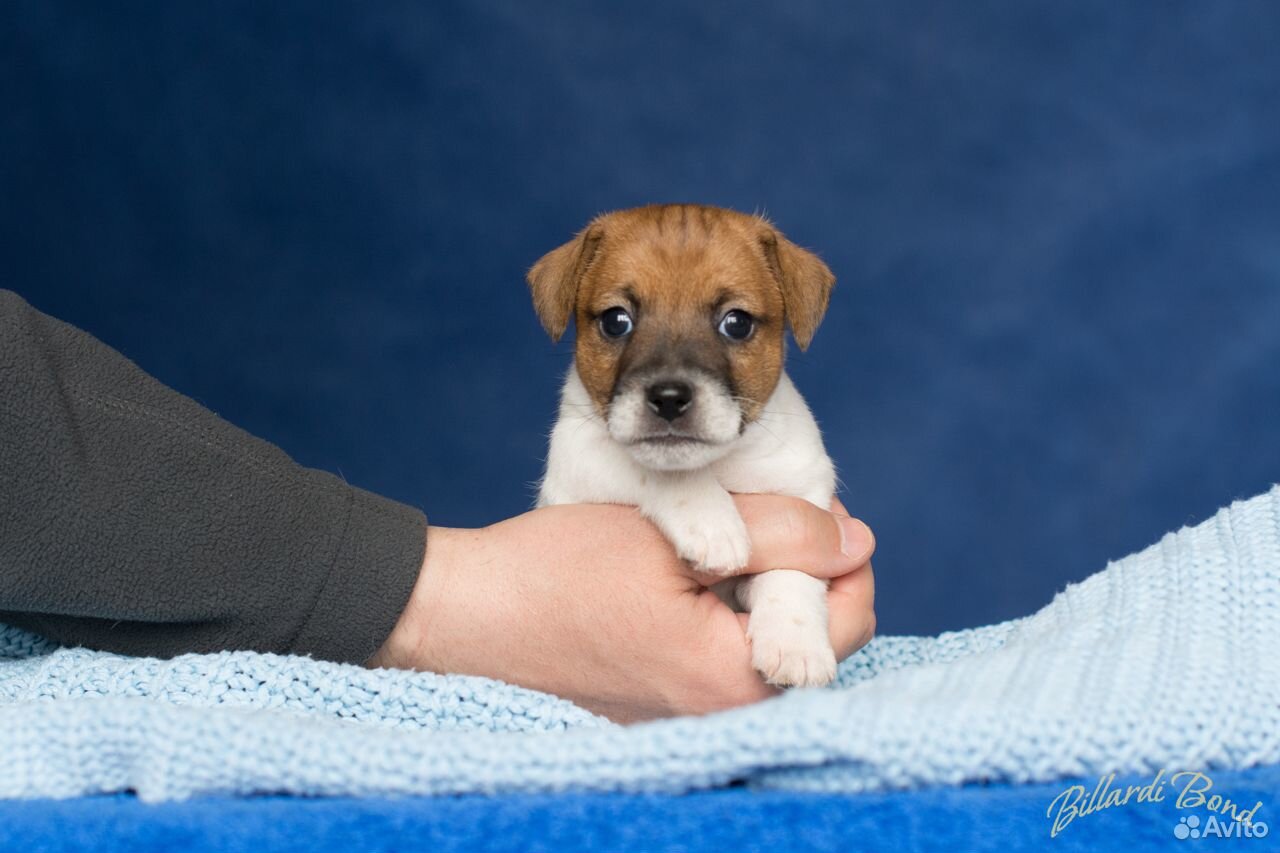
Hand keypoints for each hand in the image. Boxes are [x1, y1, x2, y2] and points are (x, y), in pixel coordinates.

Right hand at [367, 495, 875, 722]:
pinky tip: (692, 574)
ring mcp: (687, 717)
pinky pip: (722, 657)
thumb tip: (856, 539)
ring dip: (763, 586)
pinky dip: (724, 611)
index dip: (842, 551)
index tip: (811, 508)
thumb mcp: (679, 534)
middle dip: (803, 570)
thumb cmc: (555, 572)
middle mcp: (721, 716)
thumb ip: (780, 535)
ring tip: (722, 538)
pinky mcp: (660, 707)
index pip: (844, 621)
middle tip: (764, 514)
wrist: (463, 615)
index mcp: (736, 681)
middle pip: (811, 636)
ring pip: (767, 642)